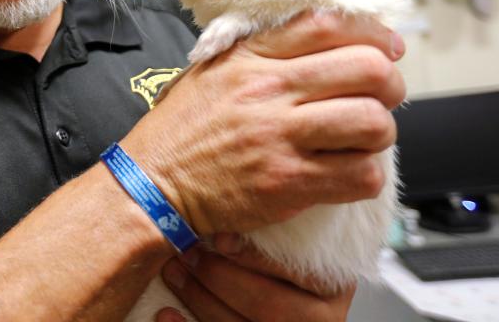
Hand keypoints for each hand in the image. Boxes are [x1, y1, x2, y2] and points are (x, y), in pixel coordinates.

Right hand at [121, 11, 405, 234]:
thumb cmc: (182, 130)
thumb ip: (261, 52)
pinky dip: (364, 176)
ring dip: (379, 134)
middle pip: (368, 70)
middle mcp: (268, 90)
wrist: (153, 184)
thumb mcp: (211, 70)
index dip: (373, 33)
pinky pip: (361, 175)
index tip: (387, 47)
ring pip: (374, 123)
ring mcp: (279, 136)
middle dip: (389, 85)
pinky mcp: (288, 183)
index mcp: (250, 57)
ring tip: (362, 140)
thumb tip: (323, 40)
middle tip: (382, 97)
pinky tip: (346, 174)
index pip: (328, 24)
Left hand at [156, 233, 355, 321]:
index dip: (254, 257)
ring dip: (198, 298)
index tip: (220, 237)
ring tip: (172, 272)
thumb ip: (275, 223)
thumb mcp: (290, 238)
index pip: (297, 272)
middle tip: (185, 252)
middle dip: (219, 277)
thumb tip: (233, 189)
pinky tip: (166, 314)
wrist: (279, 300)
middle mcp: (320, 317)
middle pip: (269, 304)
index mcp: (331, 283)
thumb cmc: (275, 256)